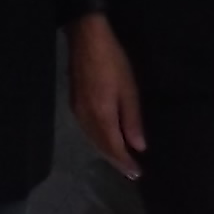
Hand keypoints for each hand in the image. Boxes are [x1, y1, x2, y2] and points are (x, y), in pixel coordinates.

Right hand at [69, 14, 146, 178]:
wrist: (86, 40)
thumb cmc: (113, 62)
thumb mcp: (129, 90)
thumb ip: (132, 120)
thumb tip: (138, 146)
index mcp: (101, 116)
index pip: (113, 147)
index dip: (124, 162)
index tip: (136, 174)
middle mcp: (86, 119)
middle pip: (101, 147)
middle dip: (116, 161)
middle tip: (130, 172)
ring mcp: (77, 112)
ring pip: (92, 140)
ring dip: (106, 153)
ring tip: (120, 161)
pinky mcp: (74, 105)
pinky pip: (87, 131)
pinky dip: (98, 141)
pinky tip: (106, 141)